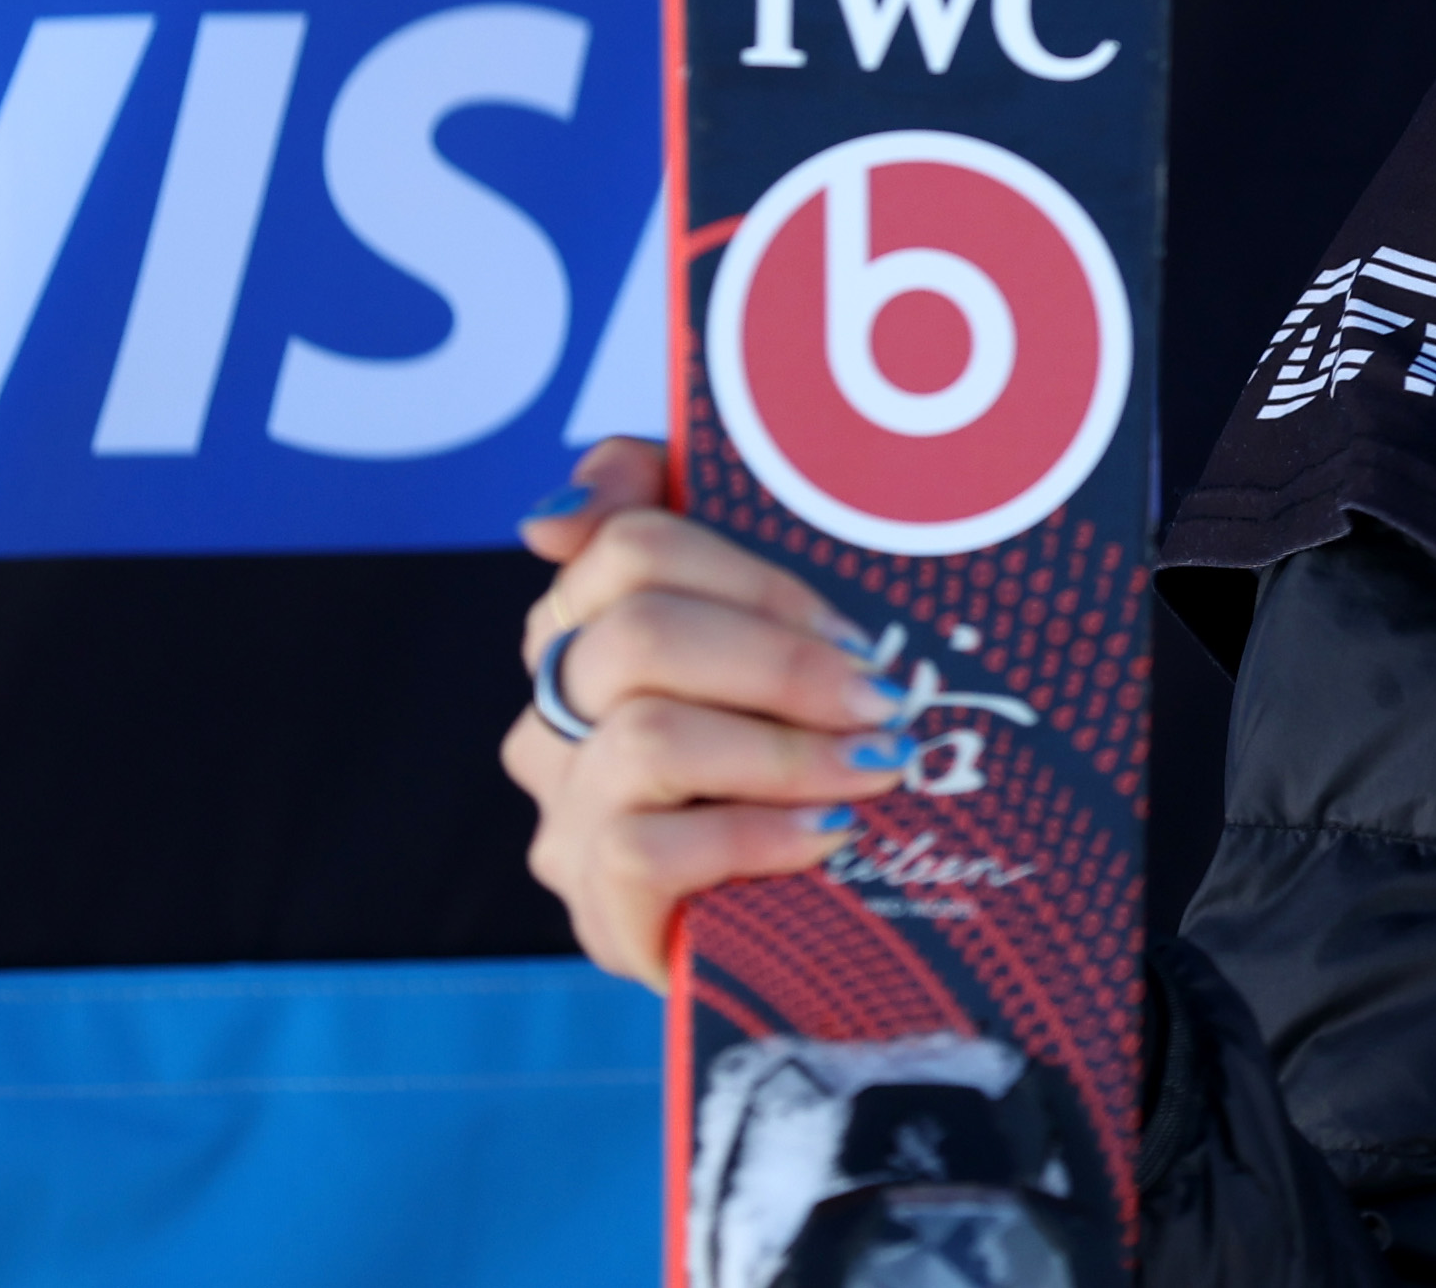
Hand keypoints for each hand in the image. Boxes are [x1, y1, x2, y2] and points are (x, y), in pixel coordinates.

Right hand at [500, 436, 902, 985]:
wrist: (823, 917)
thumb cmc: (805, 749)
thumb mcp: (785, 632)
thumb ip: (695, 520)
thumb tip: (552, 518)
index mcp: (591, 627)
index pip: (628, 546)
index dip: (748, 572)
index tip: (848, 621)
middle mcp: (558, 716)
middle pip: (639, 637)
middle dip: (781, 662)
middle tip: (883, 695)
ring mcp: (567, 814)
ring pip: (646, 739)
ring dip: (784, 752)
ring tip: (876, 767)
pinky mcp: (595, 905)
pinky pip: (645, 849)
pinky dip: (756, 836)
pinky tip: (830, 836)